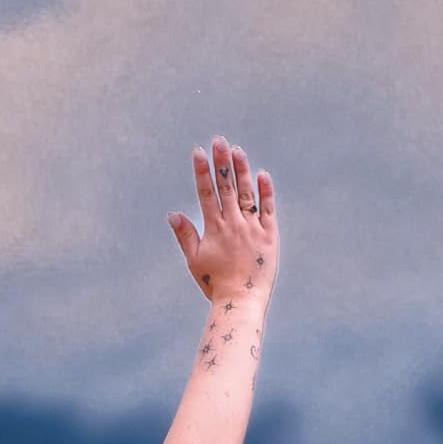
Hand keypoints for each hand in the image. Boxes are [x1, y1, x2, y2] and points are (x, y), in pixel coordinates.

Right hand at [168, 135, 277, 304]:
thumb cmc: (216, 284)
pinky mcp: (270, 236)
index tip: (198, 152)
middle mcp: (233, 225)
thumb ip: (185, 235)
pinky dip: (265, 192)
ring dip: (241, 171)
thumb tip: (173, 213)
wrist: (241, 303)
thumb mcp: (195, 261)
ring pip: (246, 194)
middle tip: (218, 140)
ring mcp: (253, 229)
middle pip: (226, 187)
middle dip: (221, 162)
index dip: (201, 172)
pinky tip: (262, 175)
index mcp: (214, 229)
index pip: (206, 193)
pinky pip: (268, 209)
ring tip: (237, 150)